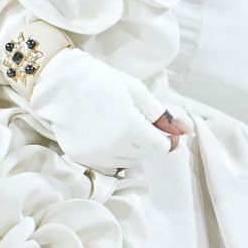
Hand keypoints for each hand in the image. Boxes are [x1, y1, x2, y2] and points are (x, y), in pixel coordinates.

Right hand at [26, 48, 189, 171]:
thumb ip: (161, 114)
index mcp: (131, 127)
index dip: (165, 138)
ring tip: (117, 126)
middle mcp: (115, 146)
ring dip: (130, 148)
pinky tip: (105, 138)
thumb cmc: (101, 81)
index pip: (162, 147)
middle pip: (145, 154)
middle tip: (133, 119)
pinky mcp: (82, 159)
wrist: (60, 85)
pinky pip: (108, 166)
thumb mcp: (136, 91)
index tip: (160, 129)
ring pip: (128, 161)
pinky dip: (112, 156)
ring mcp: (97, 155)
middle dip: (146, 140)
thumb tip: (187, 130)